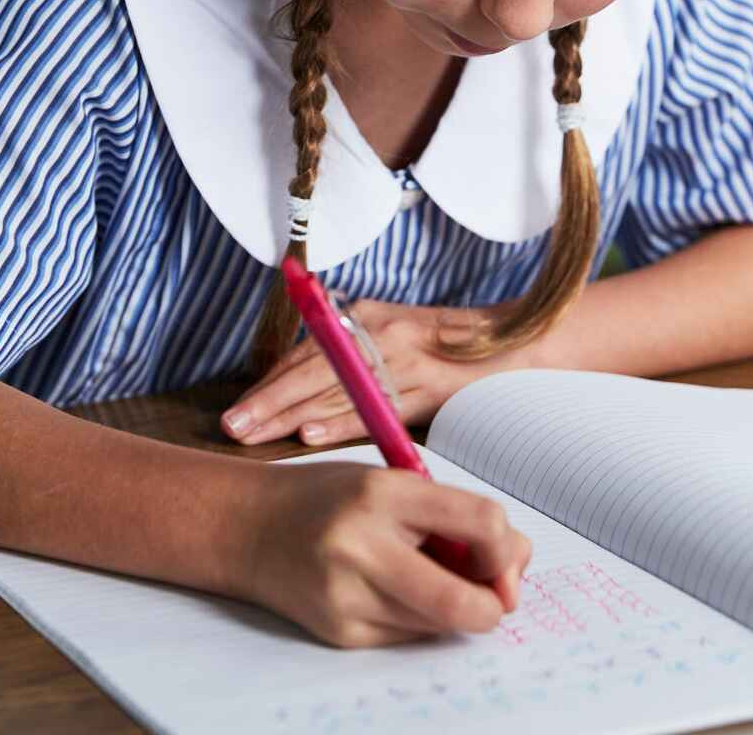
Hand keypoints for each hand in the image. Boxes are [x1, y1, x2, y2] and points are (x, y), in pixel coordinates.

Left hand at [222, 298, 529, 446]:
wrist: (522, 347)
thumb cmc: (455, 353)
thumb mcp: (399, 341)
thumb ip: (358, 360)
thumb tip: (306, 398)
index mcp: (369, 319)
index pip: (309, 353)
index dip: (272, 383)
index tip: (239, 408)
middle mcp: (383, 332)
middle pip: (315, 370)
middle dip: (269, 400)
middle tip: (231, 425)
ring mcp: (407, 358)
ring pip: (338, 391)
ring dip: (292, 414)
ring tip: (255, 433)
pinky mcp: (432, 386)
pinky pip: (378, 409)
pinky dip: (342, 422)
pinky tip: (310, 433)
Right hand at [239, 460, 531, 647]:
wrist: (245, 526)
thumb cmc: (328, 499)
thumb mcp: (389, 484)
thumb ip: (453, 515)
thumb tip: (516, 565)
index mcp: (382, 492)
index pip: (481, 522)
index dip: (505, 547)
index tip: (498, 552)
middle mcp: (361, 544)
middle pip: (462, 602)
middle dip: (494, 606)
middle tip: (493, 597)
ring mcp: (346, 594)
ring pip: (440, 625)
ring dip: (452, 610)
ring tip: (422, 577)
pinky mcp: (340, 631)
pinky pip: (408, 637)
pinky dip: (415, 619)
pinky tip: (385, 592)